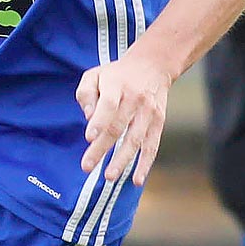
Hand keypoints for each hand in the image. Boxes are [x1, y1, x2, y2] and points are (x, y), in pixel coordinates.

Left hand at [76, 45, 173, 186]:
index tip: (89, 138)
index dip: (99, 122)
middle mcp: (135, 100)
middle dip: (102, 148)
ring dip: (123, 160)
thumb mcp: (95, 74)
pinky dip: (145, 164)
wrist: (154, 65)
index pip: (109, 105)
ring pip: (135, 139)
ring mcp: (149, 112)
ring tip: (109, 177)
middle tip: (87, 167)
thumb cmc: (116, 74)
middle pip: (118, 127)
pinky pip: (152, 145)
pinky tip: (136, 180)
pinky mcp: (159, 122)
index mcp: (117, 86)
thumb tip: (88, 117)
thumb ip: (86, 94)